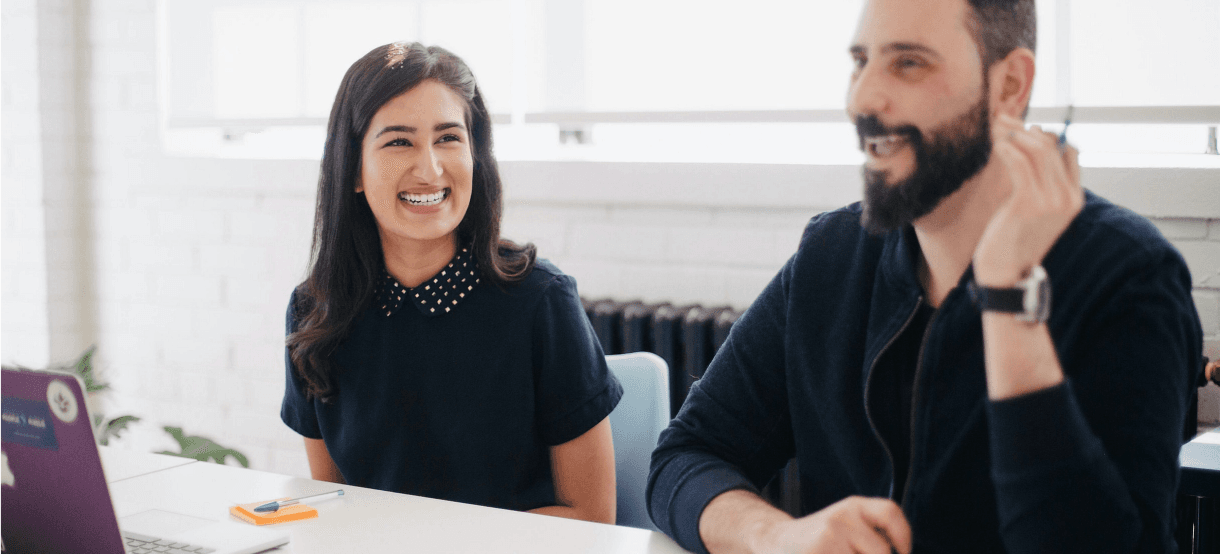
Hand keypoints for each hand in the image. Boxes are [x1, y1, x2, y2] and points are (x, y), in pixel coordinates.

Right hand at [754, 496, 910, 553]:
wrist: (776, 543)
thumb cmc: (819, 541)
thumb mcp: (846, 526)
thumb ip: (872, 535)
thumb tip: (899, 551)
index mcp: (852, 506)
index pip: (889, 513)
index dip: (904, 536)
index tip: (903, 552)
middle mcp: (841, 518)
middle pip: (882, 552)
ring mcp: (828, 539)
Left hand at [973, 114, 1082, 286]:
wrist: (1005, 274)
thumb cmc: (1012, 241)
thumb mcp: (1033, 211)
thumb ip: (1038, 184)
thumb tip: (1029, 148)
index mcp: (1073, 198)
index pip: (1068, 152)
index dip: (1045, 135)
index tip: (1021, 128)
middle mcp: (1067, 197)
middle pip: (1051, 147)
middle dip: (1024, 128)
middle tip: (1000, 118)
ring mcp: (1051, 200)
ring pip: (1037, 150)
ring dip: (1012, 133)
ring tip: (993, 126)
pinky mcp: (1028, 203)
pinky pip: (1020, 163)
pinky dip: (1006, 147)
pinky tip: (994, 144)